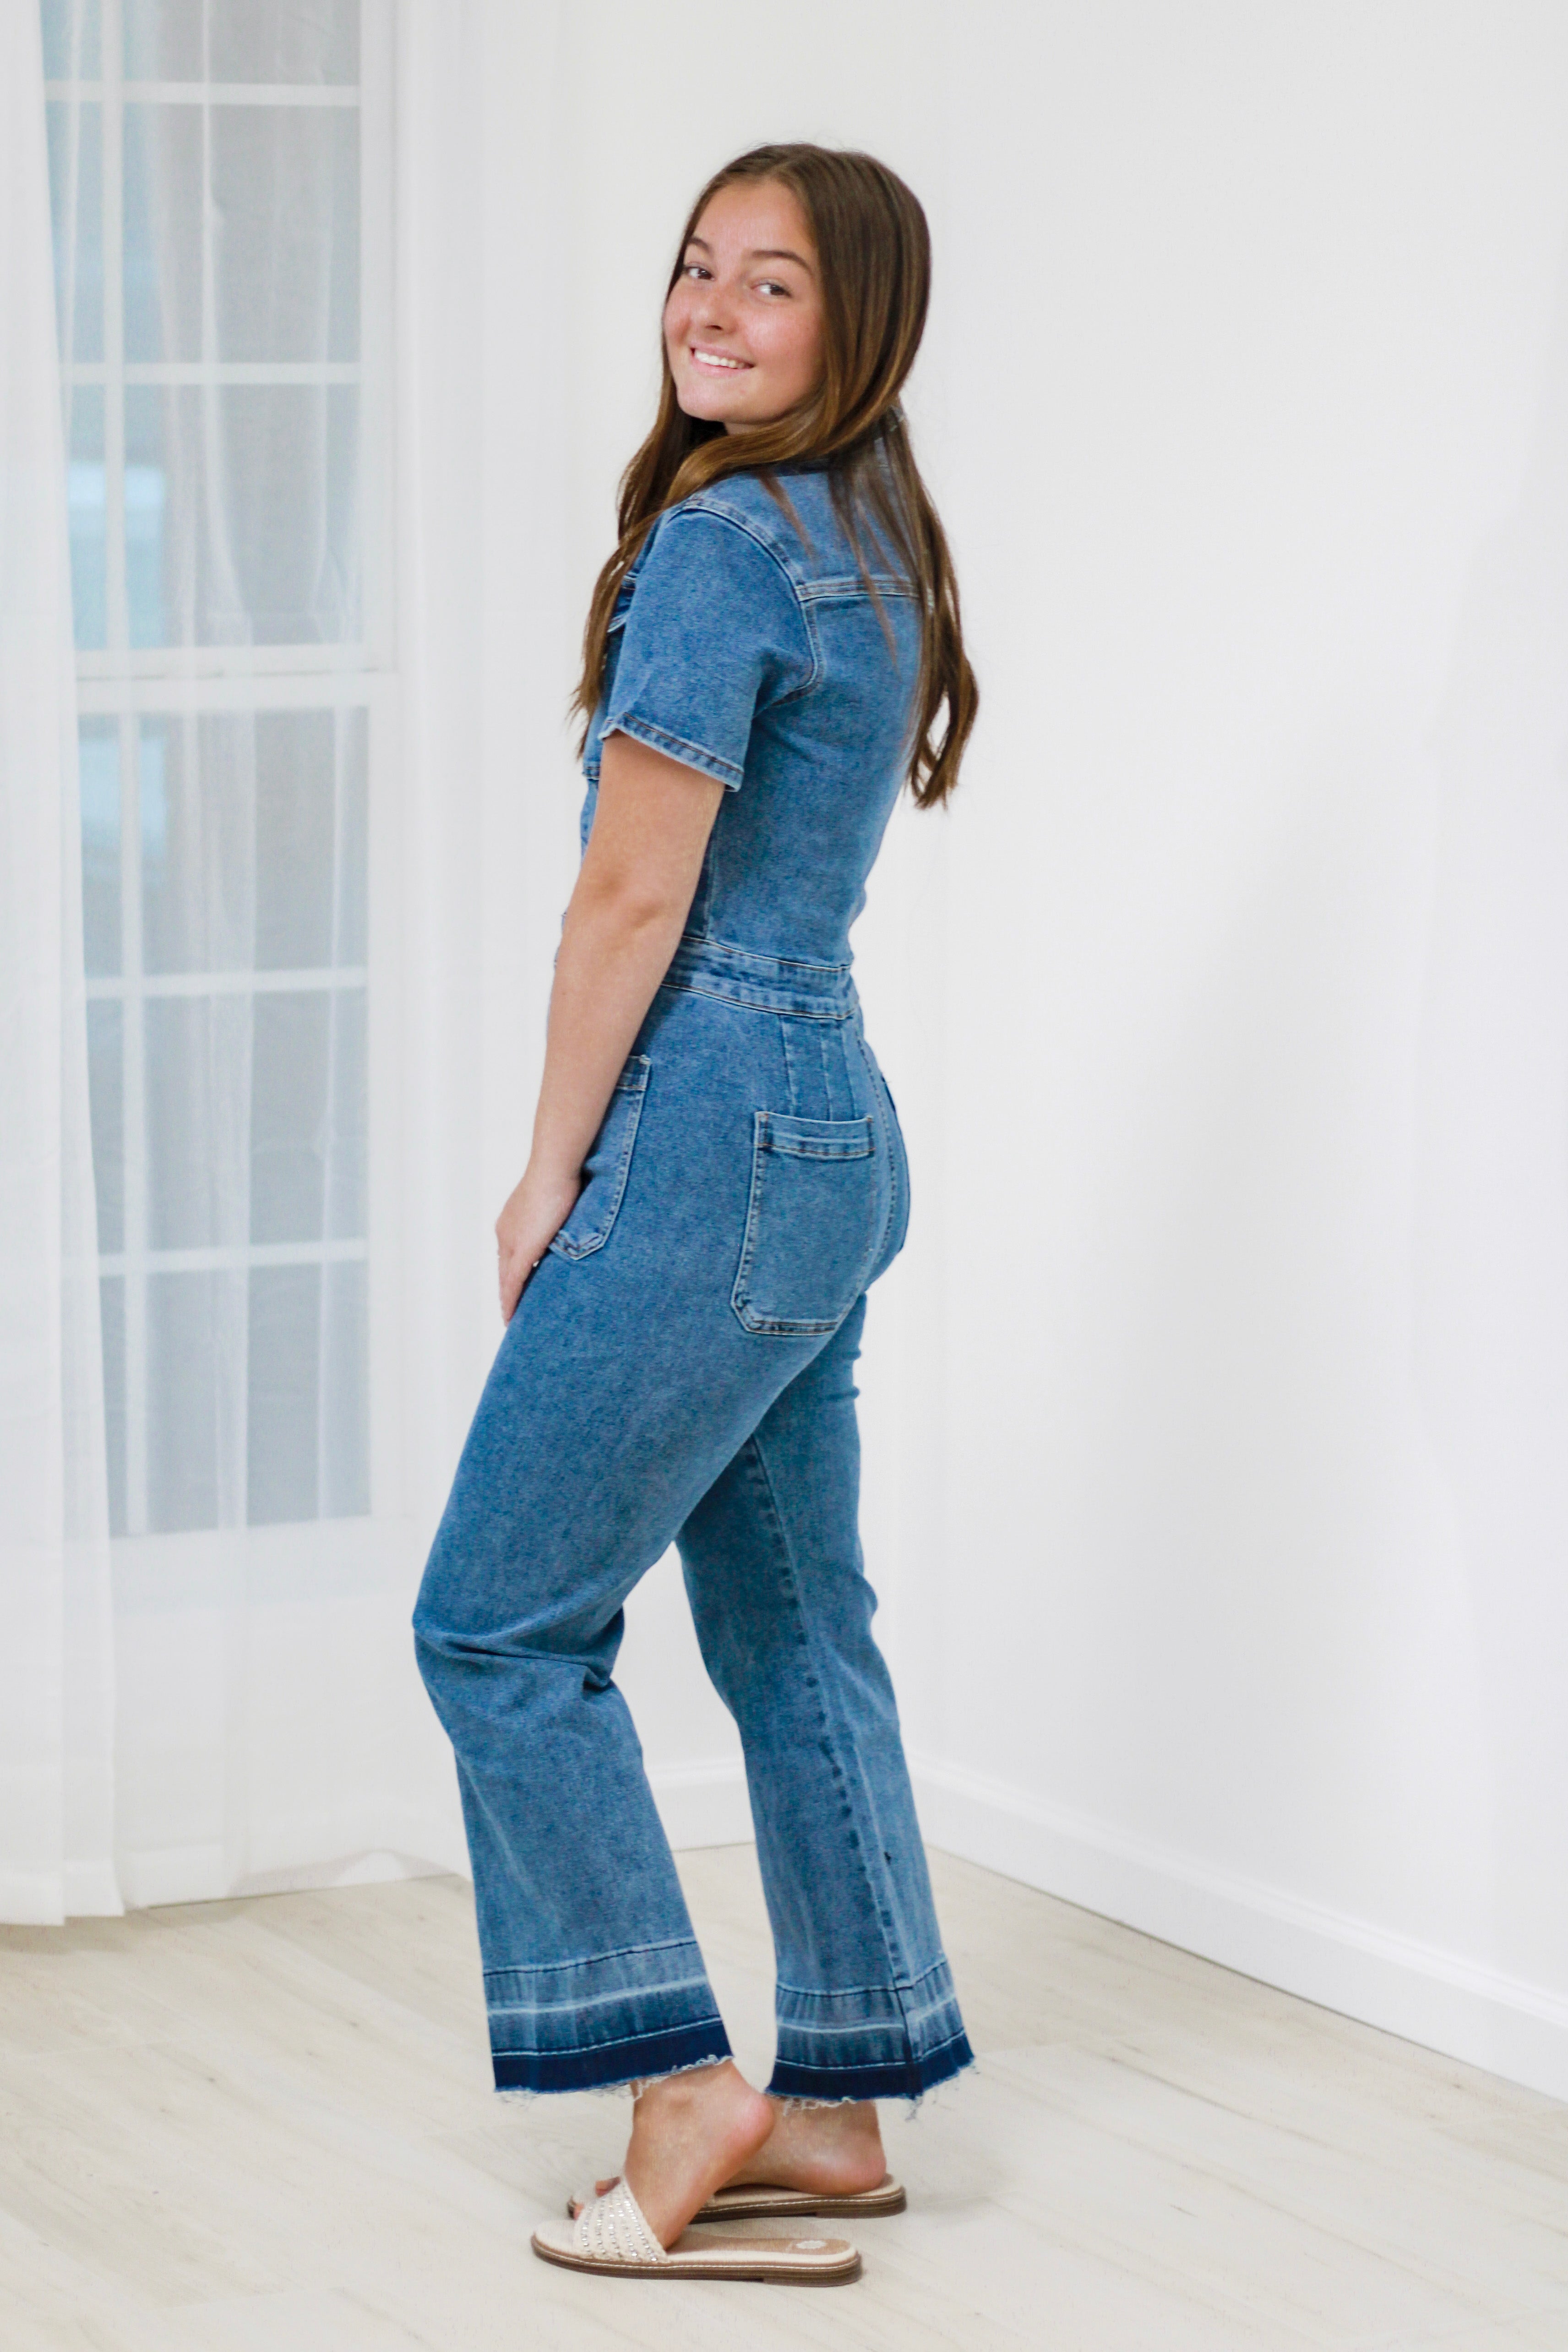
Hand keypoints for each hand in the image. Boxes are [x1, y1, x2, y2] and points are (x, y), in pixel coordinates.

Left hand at [495, 1162, 582, 1323]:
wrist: (554, 1168)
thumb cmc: (561, 1176)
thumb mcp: (557, 1201)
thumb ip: (557, 1218)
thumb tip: (568, 1221)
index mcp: (511, 1221)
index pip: (509, 1255)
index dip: (511, 1273)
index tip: (515, 1288)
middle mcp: (505, 1233)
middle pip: (504, 1270)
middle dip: (508, 1290)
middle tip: (512, 1311)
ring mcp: (511, 1242)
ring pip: (506, 1279)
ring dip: (509, 1299)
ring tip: (513, 1318)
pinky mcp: (522, 1251)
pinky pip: (513, 1283)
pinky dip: (511, 1301)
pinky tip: (511, 1316)